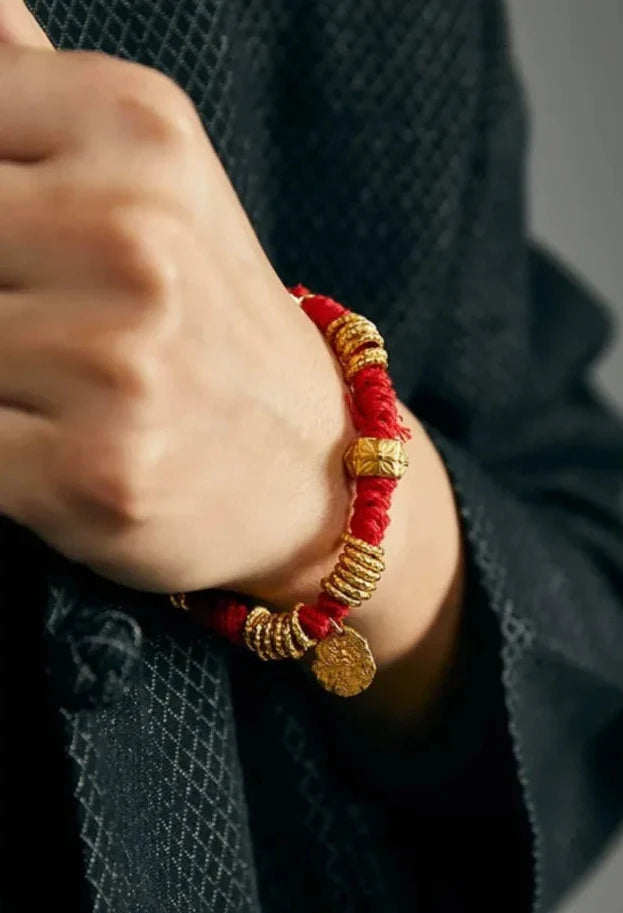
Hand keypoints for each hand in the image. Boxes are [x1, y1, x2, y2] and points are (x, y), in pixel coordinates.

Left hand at [0, 3, 355, 595]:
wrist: (314, 467)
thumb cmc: (216, 324)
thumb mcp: (155, 180)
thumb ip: (38, 89)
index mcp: (139, 131)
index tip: (26, 252)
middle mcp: (132, 235)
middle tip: (45, 315)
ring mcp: (118, 359)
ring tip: (60, 387)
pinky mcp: (96, 469)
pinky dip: (5, 450)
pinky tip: (61, 442)